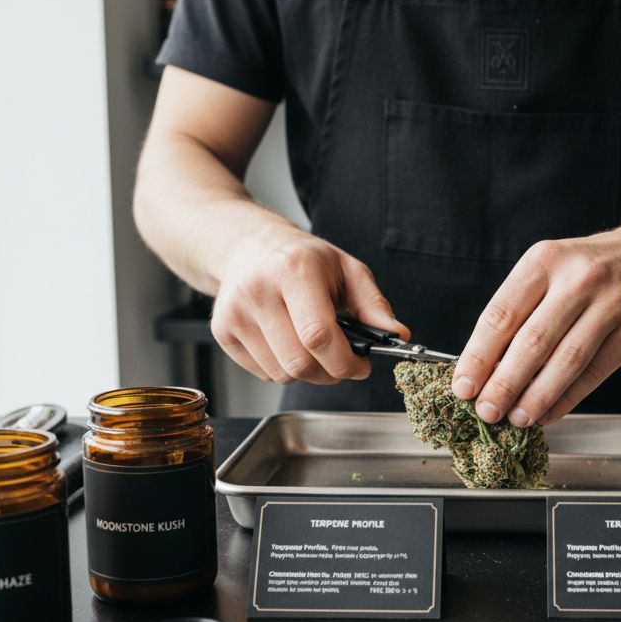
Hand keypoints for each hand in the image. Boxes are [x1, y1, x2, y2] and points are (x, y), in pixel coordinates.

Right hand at [211, 225, 407, 383]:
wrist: (250, 247)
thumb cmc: (304, 260)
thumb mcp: (347, 269)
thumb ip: (374, 305)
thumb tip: (397, 335)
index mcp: (293, 271)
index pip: (318, 335)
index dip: (345, 361)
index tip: (361, 365)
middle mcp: (258, 291)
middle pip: (299, 363)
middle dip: (330, 373)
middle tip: (341, 360)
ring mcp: (235, 313)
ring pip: (281, 374)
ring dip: (306, 372)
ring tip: (311, 345)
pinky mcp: (222, 331)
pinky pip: (263, 373)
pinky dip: (283, 368)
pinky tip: (287, 342)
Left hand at [452, 225, 620, 425]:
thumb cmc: (588, 268)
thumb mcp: (549, 270)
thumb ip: (520, 311)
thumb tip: (486, 368)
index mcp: (544, 261)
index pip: (501, 315)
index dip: (478, 356)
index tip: (463, 386)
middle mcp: (577, 280)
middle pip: (532, 342)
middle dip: (504, 383)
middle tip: (487, 410)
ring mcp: (610, 305)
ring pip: (566, 361)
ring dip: (536, 396)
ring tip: (516, 417)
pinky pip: (593, 373)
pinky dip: (567, 398)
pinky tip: (548, 412)